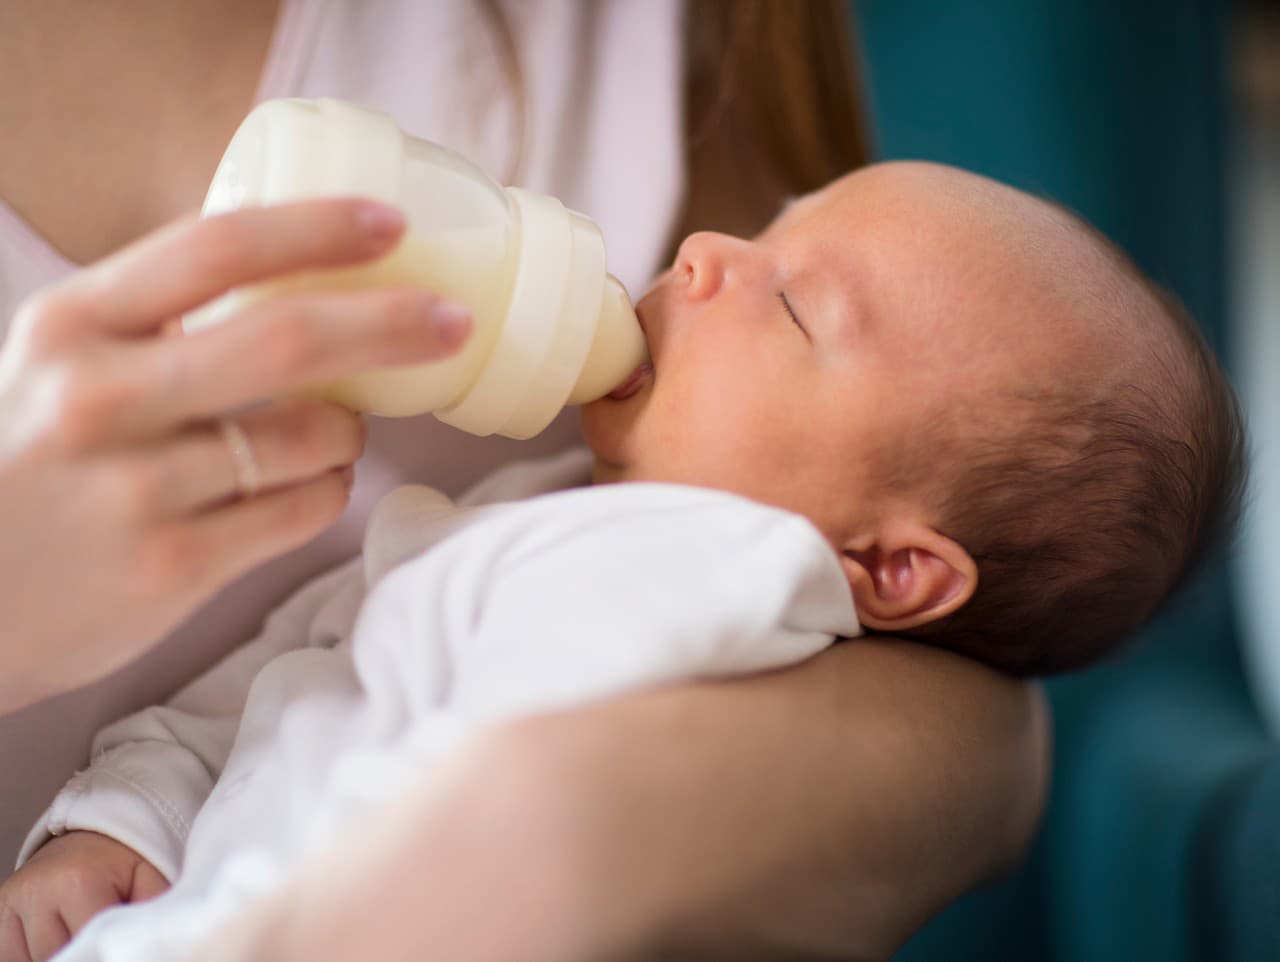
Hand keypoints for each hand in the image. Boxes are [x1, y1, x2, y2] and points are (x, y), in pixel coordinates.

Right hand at [0, 199, 471, 711]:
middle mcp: (98, 398)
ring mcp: (134, 489)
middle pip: (285, 339)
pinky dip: (328, 489)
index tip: (392, 225)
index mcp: (73, 325)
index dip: (317, 229)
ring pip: (308, 436)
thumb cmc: (25, 467)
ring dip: (350, 428)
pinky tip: (314, 483)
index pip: (214, 249)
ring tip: (339, 429)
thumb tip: (293, 275)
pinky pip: (301, 511)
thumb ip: (152, 323)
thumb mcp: (57, 365)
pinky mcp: (169, 566)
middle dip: (391, 323)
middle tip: (453, 320)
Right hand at [0, 830, 167, 960]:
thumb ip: (152, 903)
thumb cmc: (120, 864)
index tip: (114, 941)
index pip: (88, 941)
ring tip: (78, 932)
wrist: (86, 841)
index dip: (104, 947)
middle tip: (98, 935)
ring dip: (58, 956)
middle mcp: (36, 890)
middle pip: (58, 955)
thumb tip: (152, 937)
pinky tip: (57, 938)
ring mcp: (11, 902)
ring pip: (33, 961)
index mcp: (77, 880)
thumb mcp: (147, 875)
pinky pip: (12, 957)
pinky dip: (34, 957)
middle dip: (82, 952)